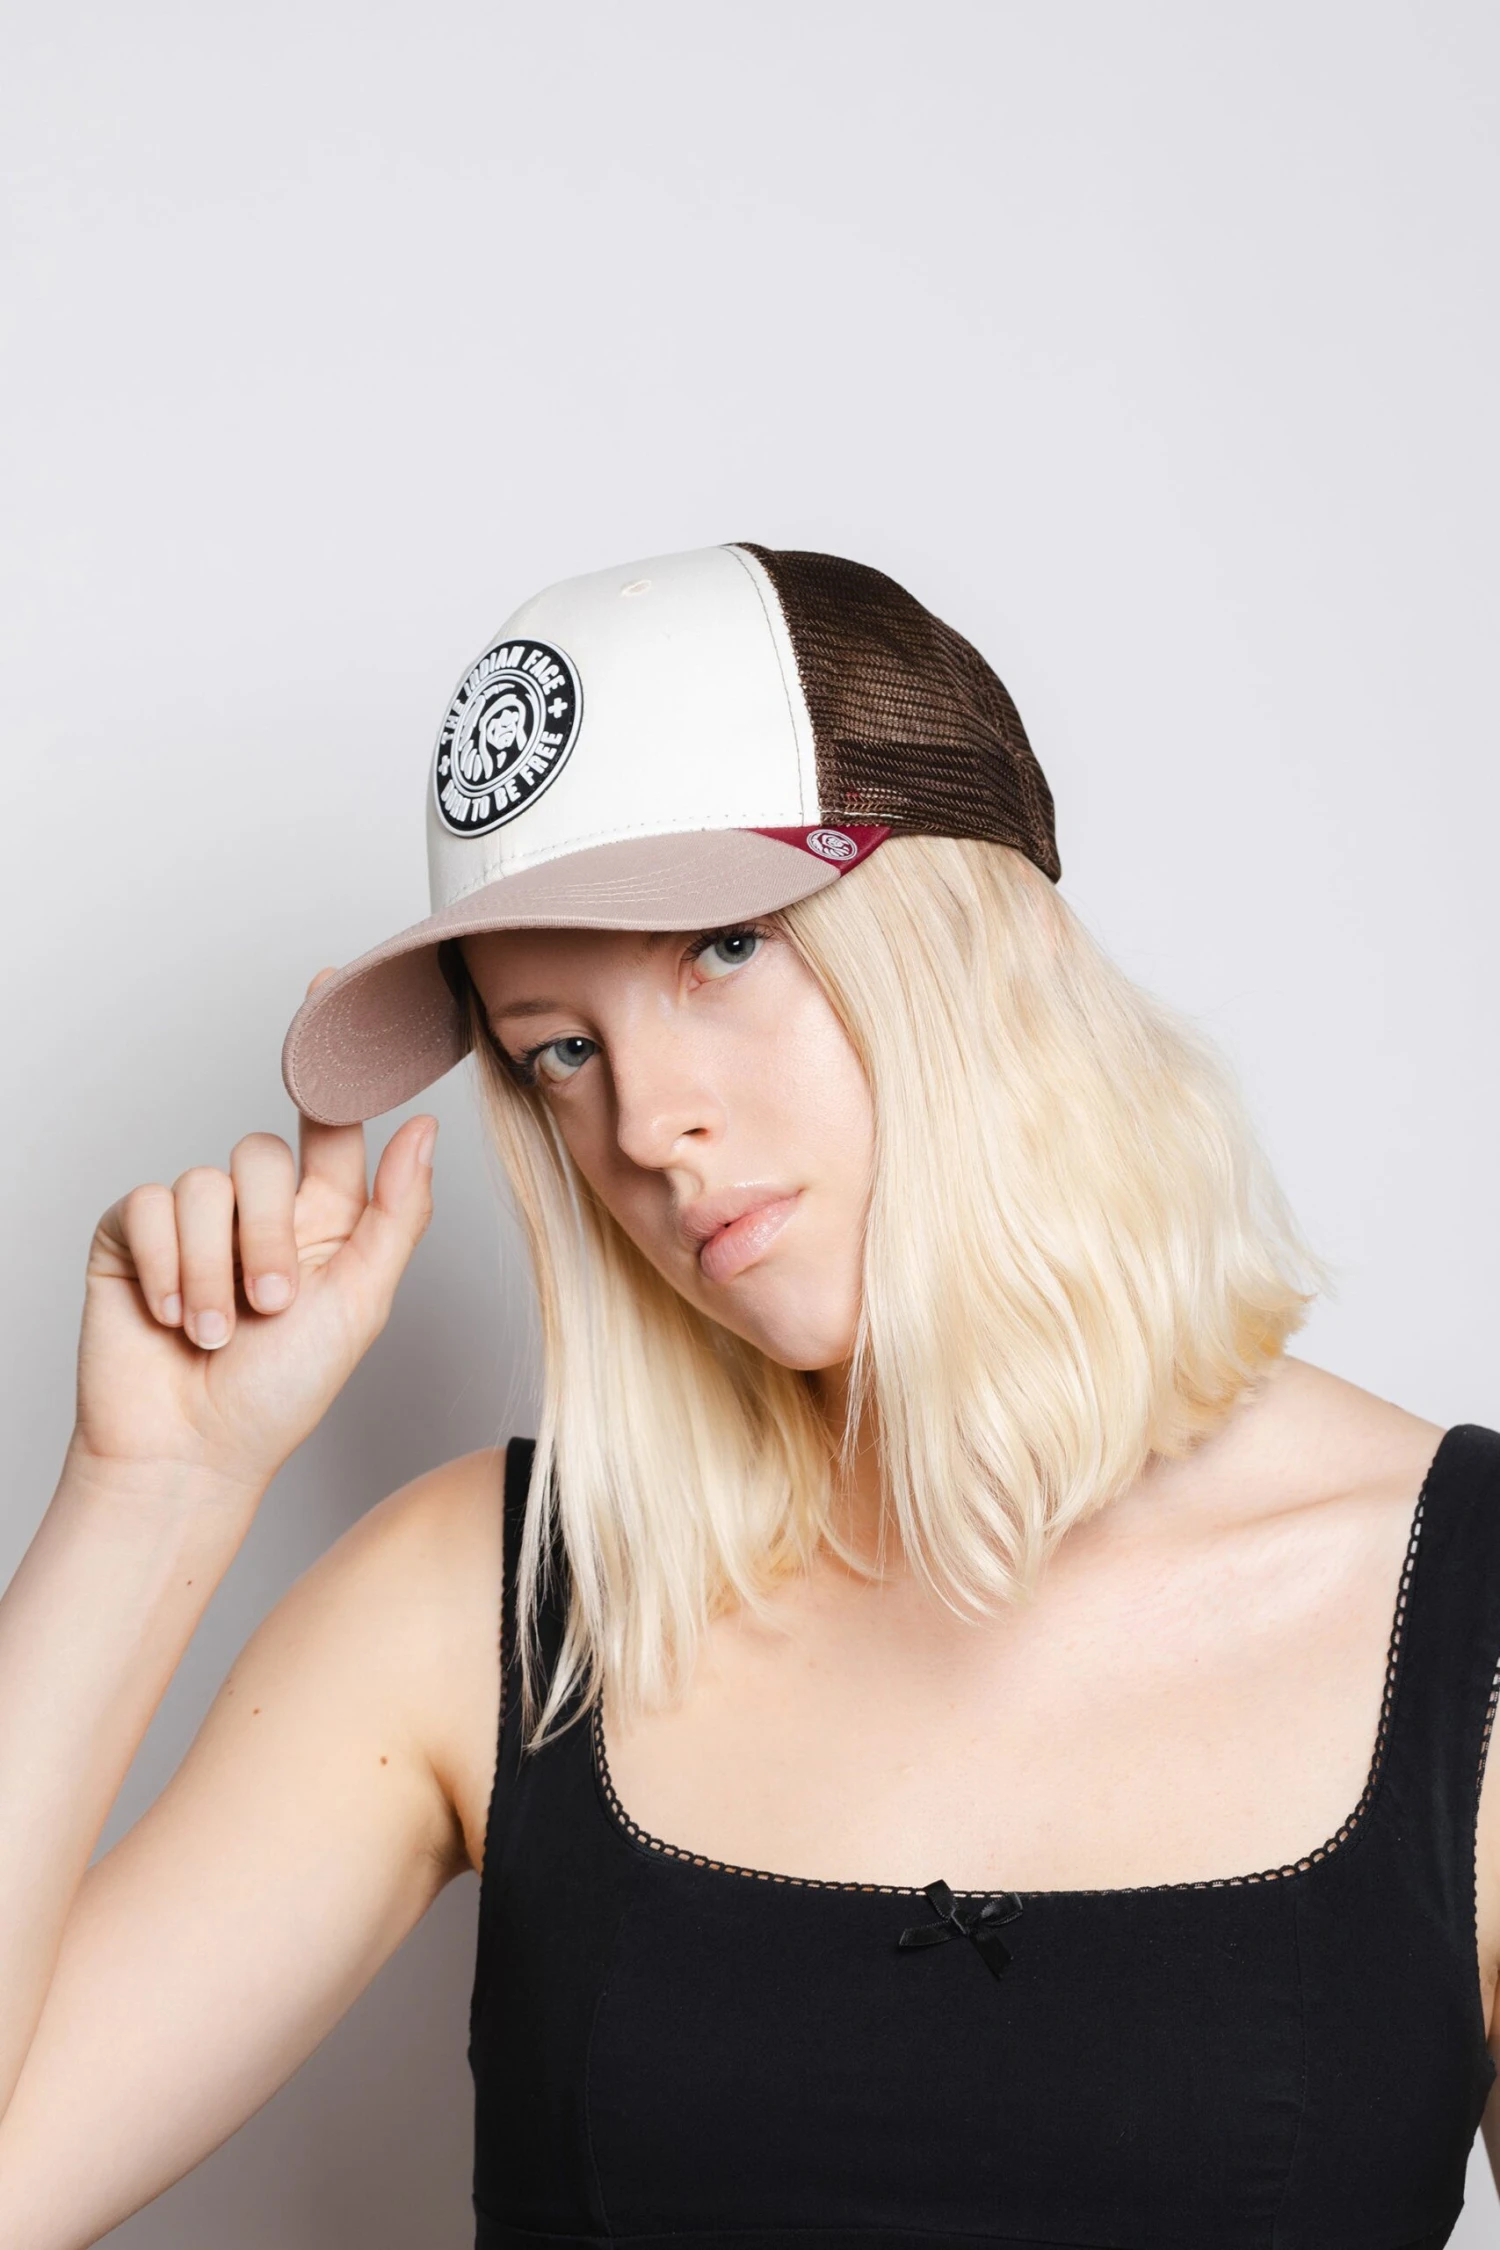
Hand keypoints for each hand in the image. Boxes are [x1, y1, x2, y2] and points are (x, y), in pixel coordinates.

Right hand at [70, 972, 437, 1495]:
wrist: (188, 1455)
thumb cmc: (279, 1396)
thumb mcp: (360, 1306)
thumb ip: (395, 1214)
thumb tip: (423, 1128)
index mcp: (325, 1218)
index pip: (328, 1121)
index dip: (327, 1058)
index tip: (328, 983)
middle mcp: (257, 1209)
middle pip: (262, 1154)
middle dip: (269, 1236)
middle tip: (270, 1307)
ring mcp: (192, 1220)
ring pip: (205, 1184)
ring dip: (217, 1270)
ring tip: (218, 1331)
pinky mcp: (134, 1235)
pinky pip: (152, 1207)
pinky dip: (170, 1268)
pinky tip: (171, 1315)